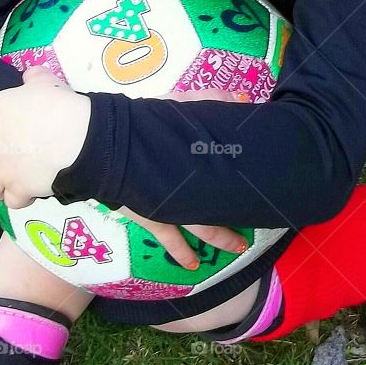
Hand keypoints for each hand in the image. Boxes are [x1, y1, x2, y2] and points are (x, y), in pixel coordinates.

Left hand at [0, 65, 91, 210]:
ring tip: (7, 184)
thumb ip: (33, 81)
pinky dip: (18, 198)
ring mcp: (1, 171)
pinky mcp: (19, 189)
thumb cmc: (59, 104)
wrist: (79, 137)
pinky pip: (12, 201)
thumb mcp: (44, 83)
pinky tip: (28, 192)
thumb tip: (32, 77)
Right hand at [116, 86, 251, 268]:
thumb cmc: (141, 123)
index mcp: (197, 162)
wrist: (103, 146)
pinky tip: (192, 265)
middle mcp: (189, 188)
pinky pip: (171, 240)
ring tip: (236, 249)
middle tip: (257, 226)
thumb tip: (239, 98)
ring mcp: (171, 206)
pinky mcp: (152, 217)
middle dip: (238, 217)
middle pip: (219, 206)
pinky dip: (182, 252)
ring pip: (201, 228)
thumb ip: (207, 100)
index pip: (227, 176)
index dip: (245, 185)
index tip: (262, 194)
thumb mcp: (176, 103)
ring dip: (219, 238)